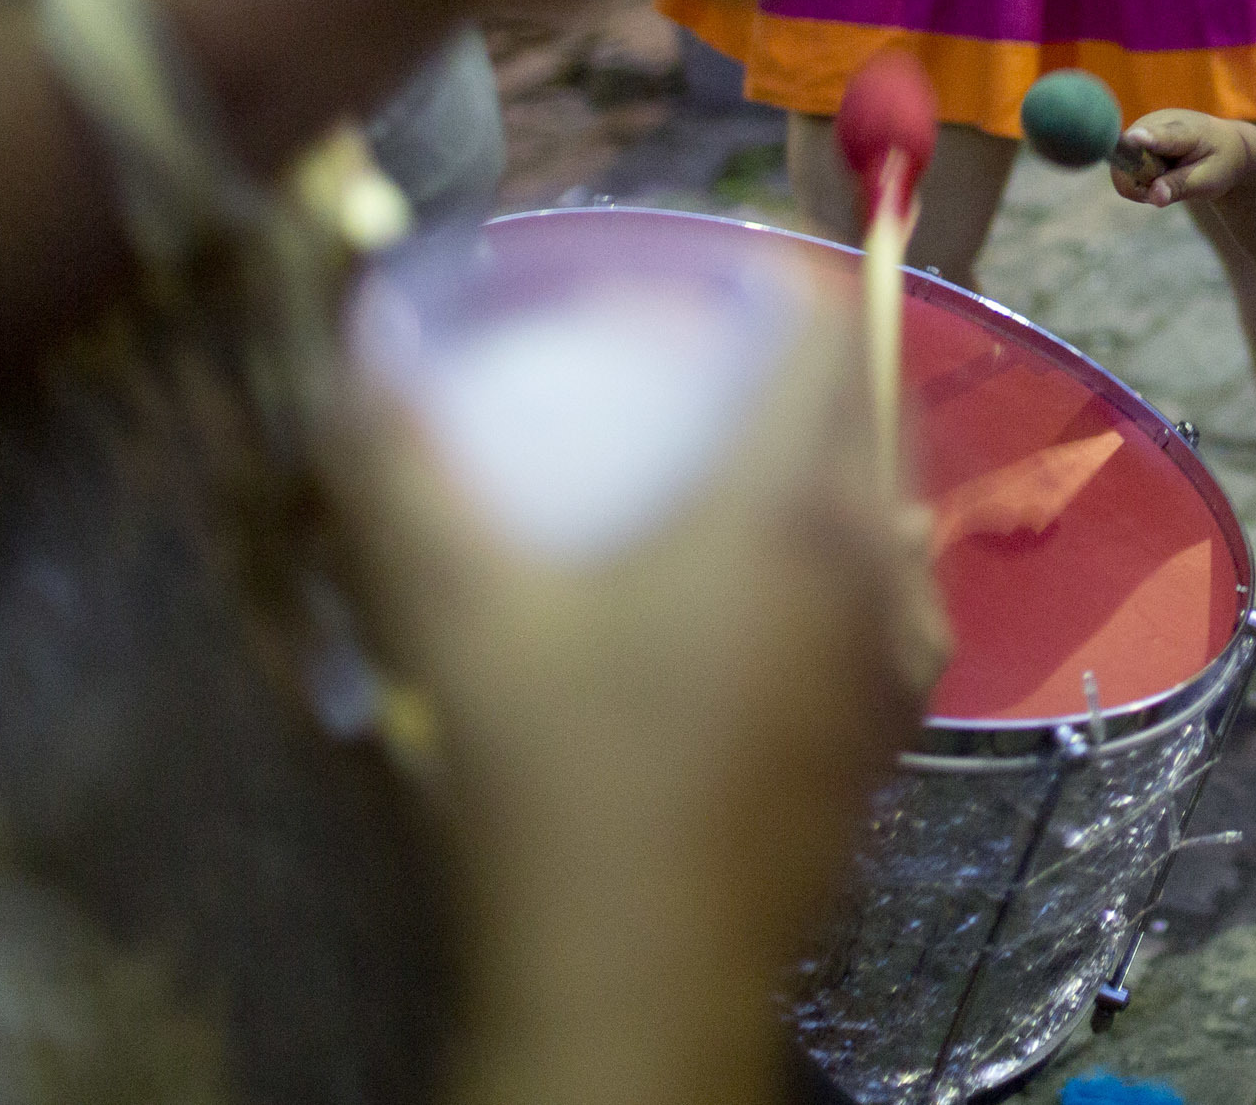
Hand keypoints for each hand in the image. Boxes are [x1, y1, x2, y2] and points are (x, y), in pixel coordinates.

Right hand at [335, 268, 941, 1034]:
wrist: (639, 984)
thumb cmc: (552, 787)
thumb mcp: (453, 615)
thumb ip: (396, 464)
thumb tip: (353, 340)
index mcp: (794, 502)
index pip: (826, 324)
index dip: (779, 274)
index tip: (710, 270)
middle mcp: (878, 556)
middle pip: (873, 400)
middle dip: (811, 354)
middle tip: (718, 353)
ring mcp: (902, 647)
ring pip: (895, 501)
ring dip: (840, 456)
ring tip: (743, 455)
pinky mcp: (898, 725)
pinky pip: (896, 592)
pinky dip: (851, 554)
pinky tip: (773, 590)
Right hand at [1109, 108, 1249, 207]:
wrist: (1225, 145)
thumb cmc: (1219, 162)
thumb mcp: (1208, 179)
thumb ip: (1180, 186)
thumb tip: (1154, 197)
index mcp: (1185, 131)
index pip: (1163, 135)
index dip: (1147, 138)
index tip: (1136, 138)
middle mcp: (1156, 122)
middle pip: (1129, 159)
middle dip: (1144, 182)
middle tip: (1171, 183)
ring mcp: (1142, 126)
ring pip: (1122, 167)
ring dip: (1141, 181)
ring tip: (1167, 176)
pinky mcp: (1133, 135)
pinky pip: (1123, 168)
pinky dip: (1139, 178)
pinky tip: (1159, 172)